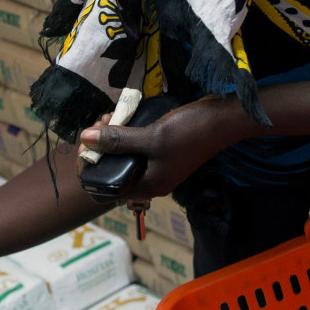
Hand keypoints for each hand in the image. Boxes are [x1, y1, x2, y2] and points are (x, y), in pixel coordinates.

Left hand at [76, 97, 250, 203]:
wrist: (224, 119)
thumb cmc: (191, 132)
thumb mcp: (152, 137)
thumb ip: (118, 140)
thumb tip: (85, 138)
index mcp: (148, 186)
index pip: (105, 192)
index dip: (90, 171)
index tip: (87, 146)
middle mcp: (150, 180)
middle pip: (111, 172)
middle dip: (98, 150)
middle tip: (99, 125)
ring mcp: (156, 165)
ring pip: (121, 157)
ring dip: (110, 139)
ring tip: (108, 117)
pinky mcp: (160, 150)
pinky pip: (134, 147)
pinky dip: (124, 134)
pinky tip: (120, 117)